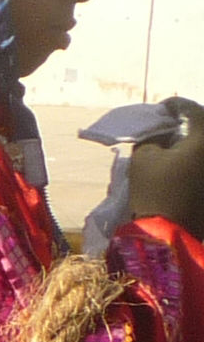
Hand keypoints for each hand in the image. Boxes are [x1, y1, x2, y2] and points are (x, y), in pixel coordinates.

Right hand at [126, 100, 203, 234]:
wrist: (169, 236)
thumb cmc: (154, 192)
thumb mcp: (143, 158)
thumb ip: (153, 138)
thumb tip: (162, 132)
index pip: (192, 110)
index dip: (175, 105)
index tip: (161, 107)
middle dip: (189, 123)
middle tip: (170, 126)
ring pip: (203, 149)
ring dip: (193, 144)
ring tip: (175, 147)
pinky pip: (201, 165)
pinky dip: (194, 161)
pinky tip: (181, 165)